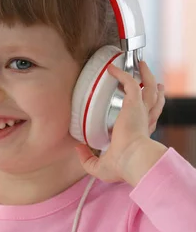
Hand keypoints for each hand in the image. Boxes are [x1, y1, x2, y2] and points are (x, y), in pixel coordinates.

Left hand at [75, 60, 166, 183]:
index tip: (139, 105)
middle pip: (153, 99)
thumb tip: (78, 148)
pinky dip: (122, 73)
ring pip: (148, 87)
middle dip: (153, 88)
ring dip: (144, 74)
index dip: (145, 111)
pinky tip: (111, 68)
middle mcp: (143, 120)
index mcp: (139, 134)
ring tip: (139, 65)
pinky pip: (129, 82)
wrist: (133, 160)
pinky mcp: (134, 103)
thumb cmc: (122, 166)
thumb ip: (87, 159)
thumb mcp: (100, 166)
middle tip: (149, 80)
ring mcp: (141, 111)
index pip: (146, 119)